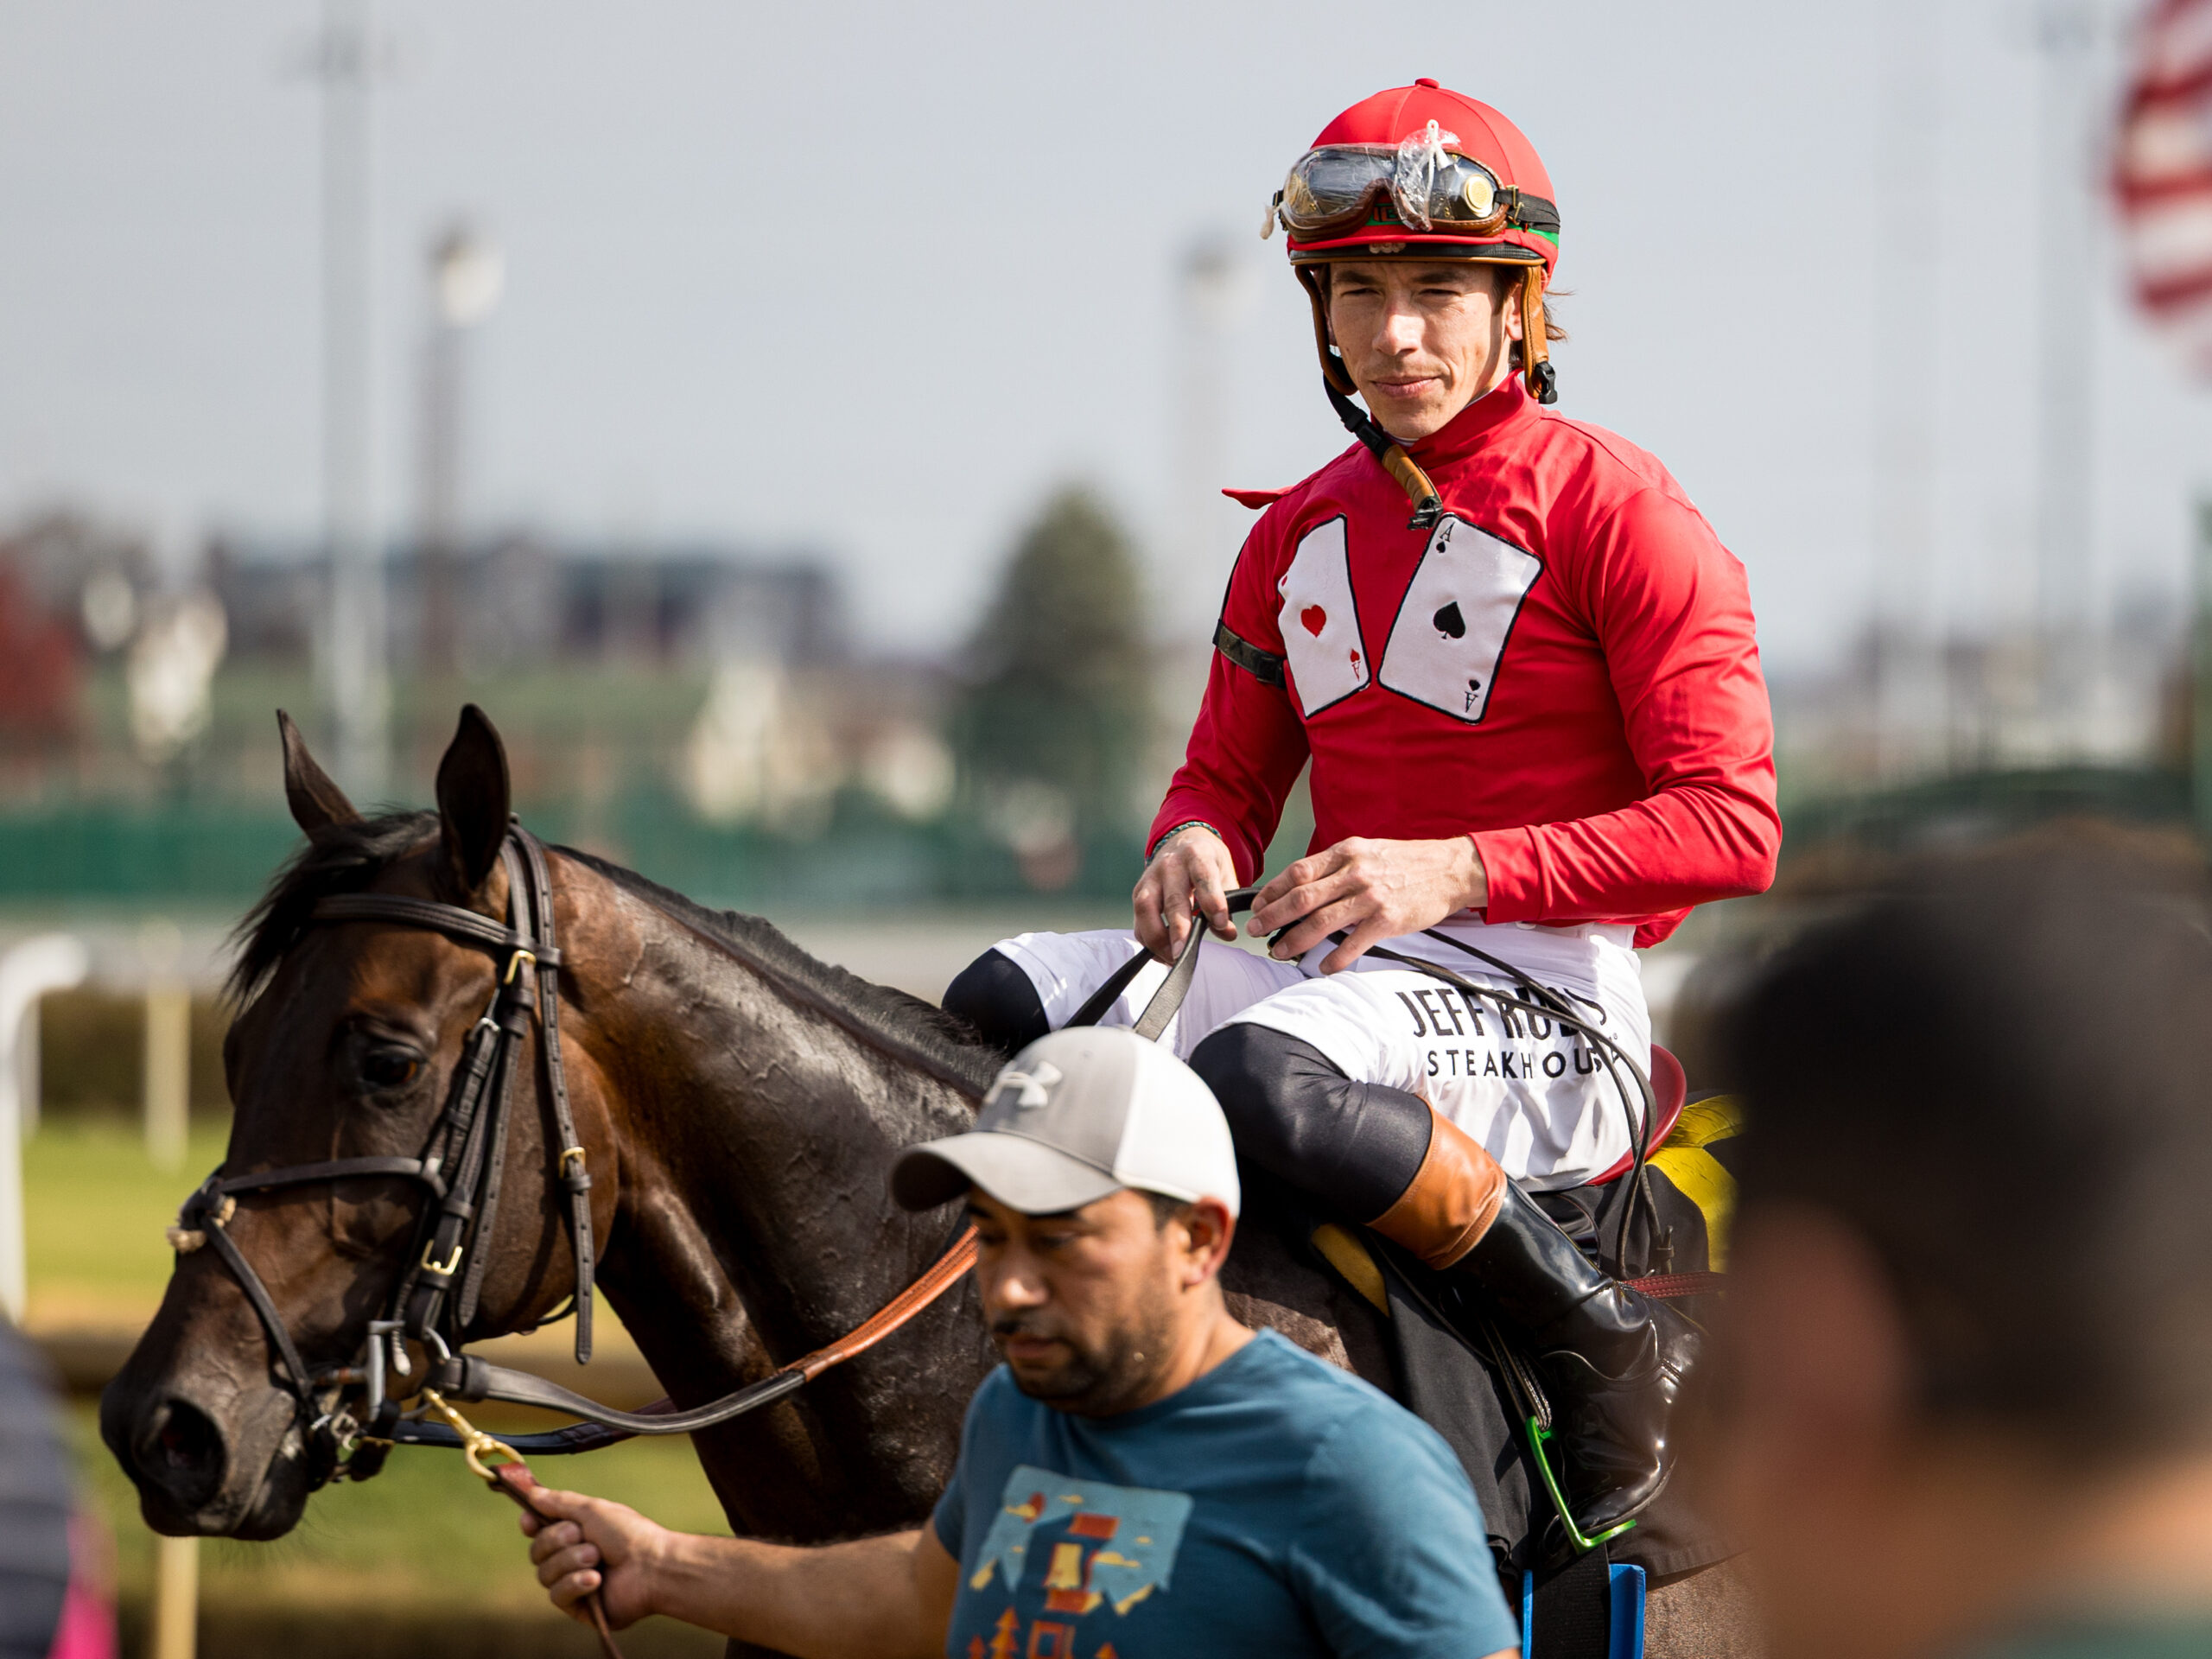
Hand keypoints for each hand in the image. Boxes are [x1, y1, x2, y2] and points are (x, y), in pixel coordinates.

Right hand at [520, 1483, 667, 1629]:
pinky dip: (575, 1584)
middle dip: (556, 1541)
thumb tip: (532, 1494)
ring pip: (544, 1574)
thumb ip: (560, 1503)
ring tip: (597, 1558)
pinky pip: (557, 1595)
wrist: (653, 1567)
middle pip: (537, 1551)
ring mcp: (574, 1583)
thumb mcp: (593, 1510)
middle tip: (582, 1535)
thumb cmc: (628, 1534)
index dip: (531, 1525)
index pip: (539, 1530)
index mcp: (576, 1532)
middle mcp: (572, 1557)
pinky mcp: (579, 1607)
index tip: (529, 1521)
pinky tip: (596, 1580)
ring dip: (570, 1561)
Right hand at [1133, 824, 1240, 962]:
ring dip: (1157, 938)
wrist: (1184, 841)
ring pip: (1146, 909)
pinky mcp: (1139, 892)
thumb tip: (1227, 933)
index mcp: (1196, 854)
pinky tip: (1162, 954)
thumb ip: (1228, 904)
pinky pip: (1138, 920)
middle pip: (1172, 899)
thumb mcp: (1225, 874)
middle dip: (1178, 929)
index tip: (1219, 924)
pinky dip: (1148, 940)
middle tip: (1183, 953)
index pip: (1203, 876)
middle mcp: (1170, 865)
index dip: (1212, 901)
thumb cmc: (1207, 861)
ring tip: (1172, 957)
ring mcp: (1150, 878)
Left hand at [1248, 836, 1486, 973]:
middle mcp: (1355, 873)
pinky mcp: (1388, 920)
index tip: (1257, 905)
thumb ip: (1335, 866)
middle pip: (1302, 898)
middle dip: (1272, 917)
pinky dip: (1334, 959)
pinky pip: (1353, 944)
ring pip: (1321, 922)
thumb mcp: (1367, 851)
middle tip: (1255, 931)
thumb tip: (1300, 885)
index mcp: (1346, 852)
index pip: (1297, 872)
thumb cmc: (1405, 862)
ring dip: (1294, 940)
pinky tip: (1321, 967)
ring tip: (1278, 951)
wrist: (1449, 869)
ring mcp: (1371, 897)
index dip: (1272, 890)